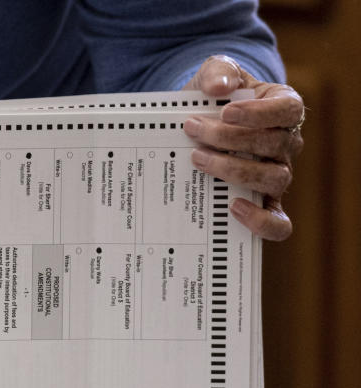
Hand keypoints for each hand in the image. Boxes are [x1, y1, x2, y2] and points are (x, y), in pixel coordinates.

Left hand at [182, 55, 303, 240]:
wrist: (198, 125)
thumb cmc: (214, 99)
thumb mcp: (213, 75)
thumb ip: (218, 71)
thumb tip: (219, 86)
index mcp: (282, 107)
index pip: (288, 109)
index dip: (260, 113)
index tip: (225, 112)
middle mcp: (286, 143)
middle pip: (274, 143)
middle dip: (229, 138)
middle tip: (193, 131)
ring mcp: (276, 174)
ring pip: (274, 178)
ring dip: (234, 170)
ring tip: (199, 160)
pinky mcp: (264, 203)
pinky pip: (278, 222)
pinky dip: (261, 221)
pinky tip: (233, 208)